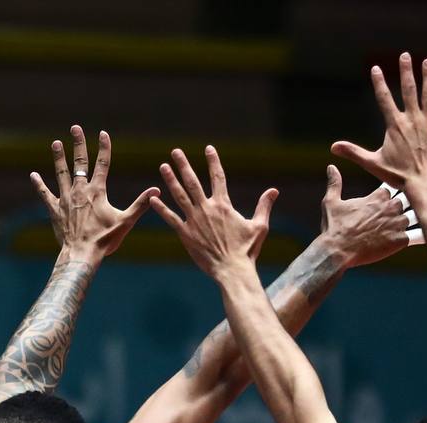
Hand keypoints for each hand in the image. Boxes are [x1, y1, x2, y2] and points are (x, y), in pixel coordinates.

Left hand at [30, 125, 158, 259]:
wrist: (81, 254)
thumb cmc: (104, 240)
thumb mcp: (125, 221)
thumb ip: (140, 204)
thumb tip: (157, 190)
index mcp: (97, 191)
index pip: (102, 164)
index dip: (104, 147)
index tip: (103, 133)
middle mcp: (80, 191)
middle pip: (79, 163)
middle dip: (78, 144)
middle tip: (75, 128)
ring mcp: (65, 199)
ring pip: (61, 173)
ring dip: (59, 158)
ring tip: (56, 143)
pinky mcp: (55, 210)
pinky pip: (45, 194)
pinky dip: (39, 184)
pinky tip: (33, 175)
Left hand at [150, 146, 277, 278]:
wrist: (231, 269)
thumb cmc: (247, 250)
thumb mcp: (259, 226)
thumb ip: (264, 206)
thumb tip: (274, 190)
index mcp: (224, 205)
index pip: (218, 176)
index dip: (213, 161)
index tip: (208, 148)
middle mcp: (207, 209)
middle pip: (192, 181)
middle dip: (183, 165)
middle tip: (175, 151)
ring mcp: (194, 221)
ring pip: (179, 195)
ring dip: (170, 180)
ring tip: (163, 166)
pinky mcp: (185, 234)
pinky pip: (171, 218)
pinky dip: (162, 208)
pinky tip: (153, 199)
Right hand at [318, 166, 419, 268]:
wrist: (337, 251)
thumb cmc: (333, 227)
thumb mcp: (331, 202)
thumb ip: (335, 183)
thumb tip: (331, 167)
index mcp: (378, 196)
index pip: (396, 185)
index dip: (401, 184)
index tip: (405, 183)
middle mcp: (391, 207)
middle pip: (411, 197)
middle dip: (415, 197)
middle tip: (424, 195)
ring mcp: (397, 223)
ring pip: (418, 214)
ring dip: (424, 214)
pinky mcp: (401, 240)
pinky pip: (420, 235)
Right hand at [331, 54, 426, 188]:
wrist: (423, 183)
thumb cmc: (397, 175)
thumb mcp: (372, 163)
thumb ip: (353, 152)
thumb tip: (333, 147)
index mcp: (395, 125)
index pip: (384, 98)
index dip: (379, 82)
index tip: (376, 68)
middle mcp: (412, 119)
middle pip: (408, 90)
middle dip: (406, 71)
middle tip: (404, 55)